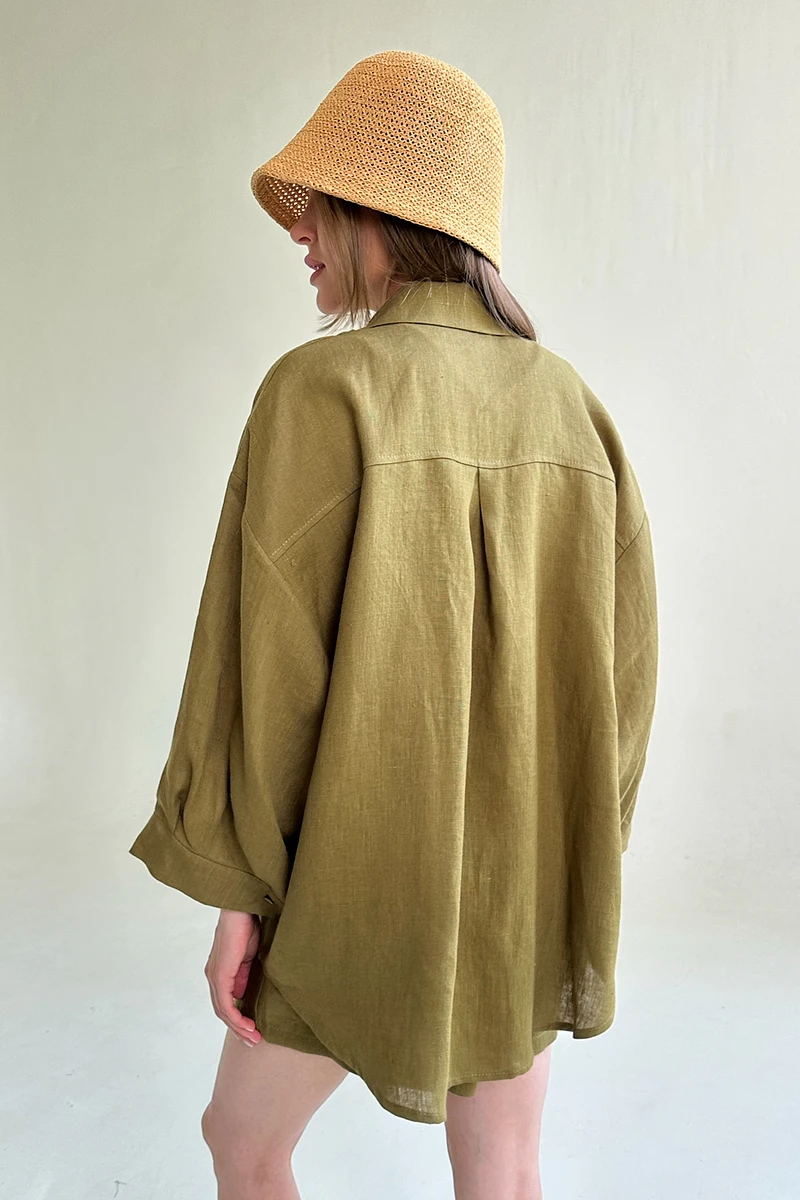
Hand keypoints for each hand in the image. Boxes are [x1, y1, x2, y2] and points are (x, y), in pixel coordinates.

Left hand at [204, 909, 262, 1045]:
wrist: (242, 909)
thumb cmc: (248, 926)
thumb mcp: (249, 957)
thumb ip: (244, 975)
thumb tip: (243, 995)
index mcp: (220, 971)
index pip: (226, 1002)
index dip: (238, 1019)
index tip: (253, 1030)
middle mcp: (213, 976)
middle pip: (222, 1011)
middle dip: (239, 1029)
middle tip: (253, 1041)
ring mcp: (215, 976)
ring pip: (223, 1011)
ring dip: (239, 1027)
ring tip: (254, 1038)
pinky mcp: (220, 974)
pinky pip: (226, 1004)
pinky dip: (236, 1018)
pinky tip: (248, 1025)